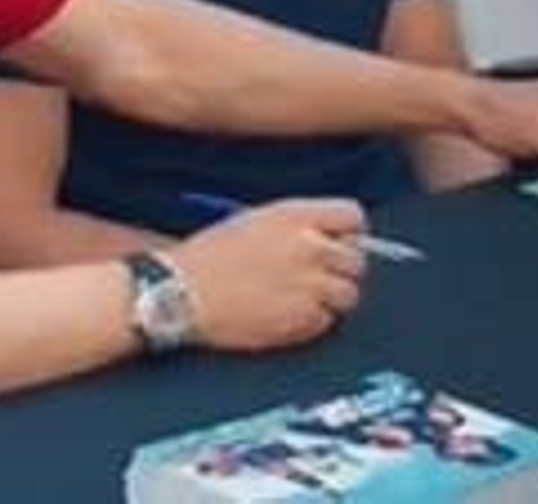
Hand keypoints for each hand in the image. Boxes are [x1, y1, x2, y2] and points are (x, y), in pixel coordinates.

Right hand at [166, 198, 367, 351]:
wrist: (181, 293)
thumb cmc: (210, 256)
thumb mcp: (255, 221)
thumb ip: (299, 226)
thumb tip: (331, 237)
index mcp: (296, 216)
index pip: (353, 217)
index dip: (349, 233)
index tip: (339, 243)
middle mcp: (308, 248)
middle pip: (357, 260)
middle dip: (339, 269)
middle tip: (315, 276)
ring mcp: (308, 285)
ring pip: (348, 295)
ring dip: (329, 298)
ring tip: (298, 298)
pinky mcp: (301, 320)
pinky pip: (326, 321)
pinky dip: (312, 321)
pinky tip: (284, 313)